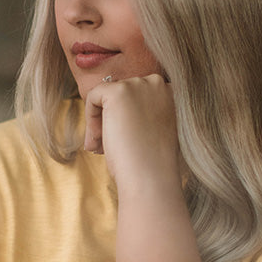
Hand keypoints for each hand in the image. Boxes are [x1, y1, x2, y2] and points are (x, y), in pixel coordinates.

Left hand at [84, 74, 180, 195]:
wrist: (151, 177)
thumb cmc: (153, 164)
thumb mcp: (156, 133)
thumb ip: (144, 117)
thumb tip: (120, 114)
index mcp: (171, 94)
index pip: (138, 98)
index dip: (127, 120)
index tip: (123, 143)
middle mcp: (158, 84)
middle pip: (122, 96)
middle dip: (110, 120)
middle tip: (104, 148)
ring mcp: (138, 85)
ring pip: (106, 98)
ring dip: (99, 123)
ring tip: (98, 148)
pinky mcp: (119, 91)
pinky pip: (94, 97)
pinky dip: (90, 119)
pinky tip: (96, 142)